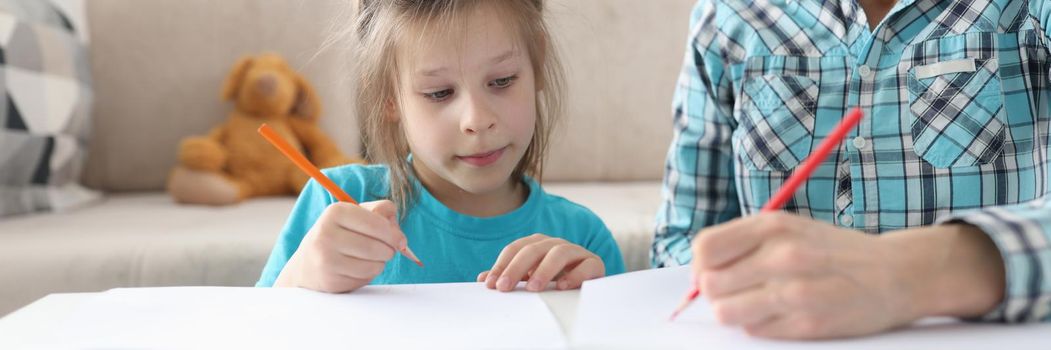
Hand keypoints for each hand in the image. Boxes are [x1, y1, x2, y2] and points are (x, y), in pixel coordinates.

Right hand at [274, 200, 406, 292]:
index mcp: (335, 212)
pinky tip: (357, 269)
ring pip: (374, 265)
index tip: (401, 240)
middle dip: (389, 250)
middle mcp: (326, 234)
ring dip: (380, 263)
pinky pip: (364, 279)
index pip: (376, 223)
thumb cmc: (339, 235)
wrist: (307, 265)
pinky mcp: (330, 280)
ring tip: (370, 258)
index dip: (394, 234)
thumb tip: (396, 229)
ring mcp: (326, 259)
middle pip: (377, 247)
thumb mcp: (355, 214)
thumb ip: (380, 211)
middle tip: (387, 250)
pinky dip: (368, 275)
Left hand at [477, 234, 604, 291]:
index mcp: (538, 244)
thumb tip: (482, 279)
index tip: (490, 284)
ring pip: (559, 252)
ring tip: (532, 288)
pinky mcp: (594, 264)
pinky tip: (561, 287)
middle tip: (504, 287)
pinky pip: (586, 265)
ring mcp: (576, 252)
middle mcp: (555, 244)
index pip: (516, 249)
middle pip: (534, 249)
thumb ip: (510, 275)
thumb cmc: (555, 277)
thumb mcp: (530, 277)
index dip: (502, 265)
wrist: (589, 280)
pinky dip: (574, 275)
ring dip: (544, 270)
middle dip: (516, 268)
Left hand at [690, 212, 1003, 338]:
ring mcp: (795, 292)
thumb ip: (743, 243)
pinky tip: (783, 313)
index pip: (705, 248)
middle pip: (711, 283)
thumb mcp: (788, 229)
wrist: (895, 274)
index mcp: (774, 226)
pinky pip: (755, 330)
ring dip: (734, 311)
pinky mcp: (807, 324)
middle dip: (716, 291)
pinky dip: (761, 325)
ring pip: (726, 312)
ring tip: (757, 304)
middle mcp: (782, 256)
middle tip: (737, 291)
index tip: (708, 273)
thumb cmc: (832, 251)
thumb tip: (699, 271)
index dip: (699, 265)